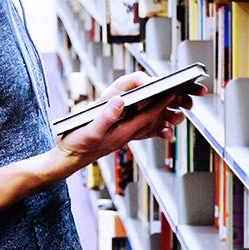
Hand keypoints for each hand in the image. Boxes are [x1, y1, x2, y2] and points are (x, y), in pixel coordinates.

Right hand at [55, 71, 208, 170]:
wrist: (69, 159)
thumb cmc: (78, 145)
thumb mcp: (89, 130)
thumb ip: (105, 117)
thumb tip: (120, 102)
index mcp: (122, 132)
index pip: (147, 116)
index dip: (160, 102)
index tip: (172, 90)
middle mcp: (126, 133)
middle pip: (151, 119)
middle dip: (166, 106)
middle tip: (179, 92)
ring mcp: (122, 135)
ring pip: (146, 122)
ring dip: (158, 111)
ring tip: (170, 99)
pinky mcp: (116, 134)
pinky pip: (136, 125)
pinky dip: (145, 116)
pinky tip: (146, 110)